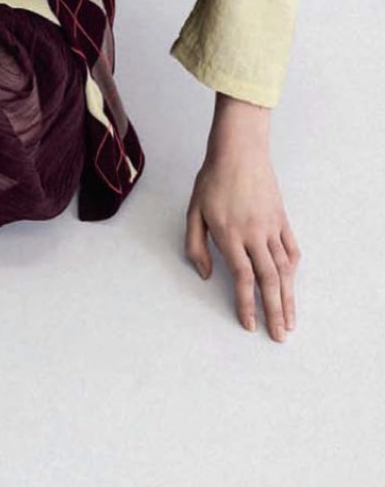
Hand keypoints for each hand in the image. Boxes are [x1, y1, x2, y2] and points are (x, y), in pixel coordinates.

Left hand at [185, 147, 301, 341]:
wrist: (239, 151)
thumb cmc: (212, 180)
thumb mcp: (194, 212)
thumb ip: (196, 246)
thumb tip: (205, 274)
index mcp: (230, 235)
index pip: (242, 278)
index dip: (246, 304)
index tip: (249, 324)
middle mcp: (254, 235)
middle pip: (268, 280)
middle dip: (274, 311)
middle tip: (279, 335)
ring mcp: (272, 227)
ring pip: (284, 269)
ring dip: (288, 297)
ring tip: (291, 320)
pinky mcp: (282, 219)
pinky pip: (291, 248)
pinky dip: (293, 268)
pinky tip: (292, 283)